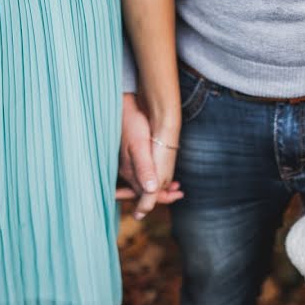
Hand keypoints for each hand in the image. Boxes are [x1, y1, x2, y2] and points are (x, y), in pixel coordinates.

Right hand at [116, 93, 182, 217]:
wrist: (125, 106)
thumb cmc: (132, 123)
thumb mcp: (138, 146)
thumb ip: (144, 168)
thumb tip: (151, 190)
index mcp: (130, 171)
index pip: (145, 194)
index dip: (162, 198)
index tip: (178, 195)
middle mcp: (128, 171)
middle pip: (145, 191)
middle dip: (162, 195)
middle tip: (179, 192)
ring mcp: (129, 164)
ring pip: (145, 183)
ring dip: (160, 187)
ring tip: (175, 185)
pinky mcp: (132, 156)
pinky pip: (144, 173)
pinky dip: (155, 177)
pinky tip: (163, 172)